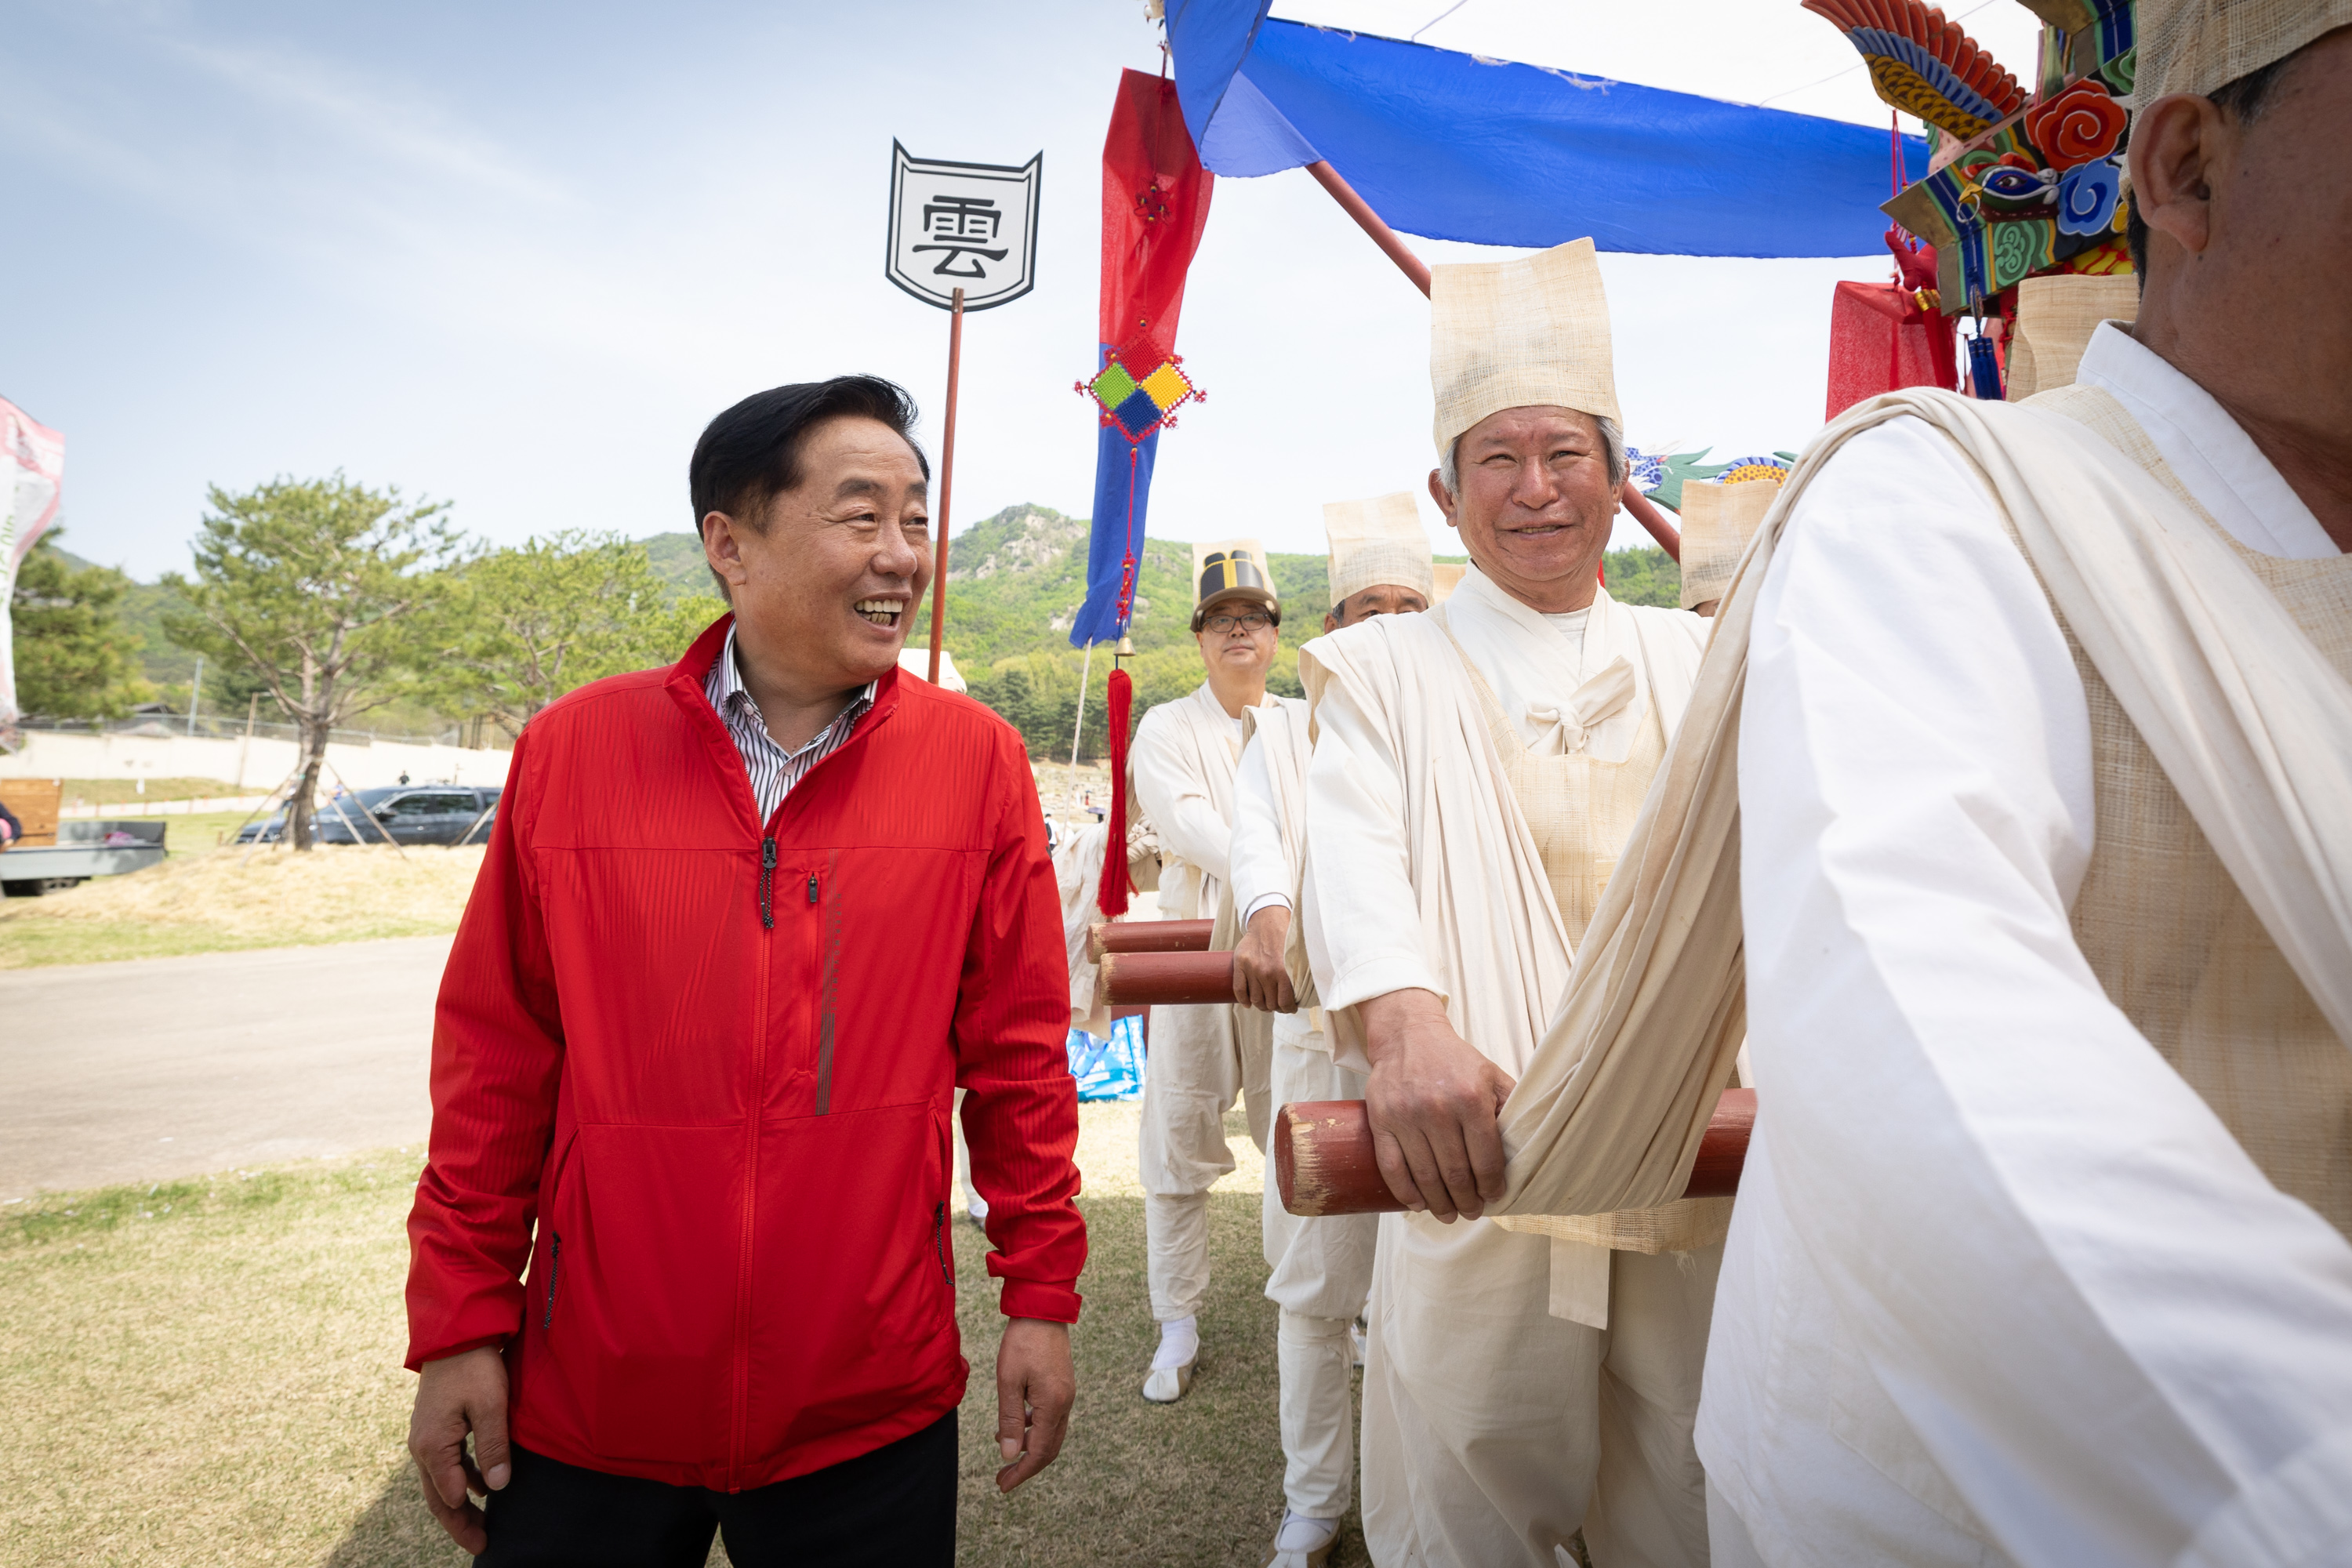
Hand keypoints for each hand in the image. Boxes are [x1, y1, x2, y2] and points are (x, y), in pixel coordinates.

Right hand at [408, 1345, 510, 1554]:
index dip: (465, 1520)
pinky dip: (460, 1480)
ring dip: (458, 1504)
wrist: (455, 1333)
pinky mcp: (434, 1426)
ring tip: (480, 1525)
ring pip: (440, 1481)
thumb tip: (497, 1487)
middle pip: (438, 1496)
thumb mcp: (491, 1405)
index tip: (485, 1541)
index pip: (448, 1496)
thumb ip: (493, 1447)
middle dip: (458, 1523)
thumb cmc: (475, 1366)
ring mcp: (425, 1436)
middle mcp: (422, 1446)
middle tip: (480, 1545)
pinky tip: (479, 1487)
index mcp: (432, 1446)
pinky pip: (445, 1463)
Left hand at [994, 1317, 1073, 1493]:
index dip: (1022, 1472)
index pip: (1039, 1452)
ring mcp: (1066, 1394)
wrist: (1043, 1308)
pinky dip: (1033, 1428)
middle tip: (1003, 1478)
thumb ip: (1009, 1420)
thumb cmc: (1022, 1342)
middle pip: (1049, 1448)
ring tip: (1003, 1449)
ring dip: (1029, 1446)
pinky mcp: (1062, 1385)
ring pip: (1050, 1433)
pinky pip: (1050, 1417)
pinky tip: (1014, 1424)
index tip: (1003, 1485)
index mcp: (1053, 1405)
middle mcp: (1065, 1403)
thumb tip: (1009, 1454)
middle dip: (1026, 1466)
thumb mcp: (1008, 1381)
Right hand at [1231, 905, 1297, 1012]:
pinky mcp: (1240, 964)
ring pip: (1255, 999)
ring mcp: (1252, 969)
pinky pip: (1239, 990)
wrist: (1267, 922)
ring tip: (1265, 1003)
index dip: (1288, 1009)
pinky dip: (1243, 1000)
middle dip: (1275, 1007)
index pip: (1285, 1003)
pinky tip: (1249, 1003)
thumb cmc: (1285, 939)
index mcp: (1283, 972)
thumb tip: (1306, 996)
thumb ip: (1298, 976)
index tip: (1289, 1008)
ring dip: (1261, 1005)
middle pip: (1269, 1004)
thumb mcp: (1296, 957)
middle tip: (1277, 1004)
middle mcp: (1266, 972)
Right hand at [1360, 988, 1515, 1221]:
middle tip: (1471, 1213)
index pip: (1485, 1159)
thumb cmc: (1453, 1060)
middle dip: (1466, 1201)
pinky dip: (1405, 1191)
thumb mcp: (1491, 1075)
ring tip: (1448, 1214)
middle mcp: (1438, 1109)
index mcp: (1471, 1099)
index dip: (1491, 1186)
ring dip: (1439, 1204)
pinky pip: (1392, 1166)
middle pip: (1455, 1173)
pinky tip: (1417, 1204)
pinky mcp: (1381, 1120)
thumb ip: (1511, 1105)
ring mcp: (1406, 1117)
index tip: (1493, 1198)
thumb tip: (1530, 1142)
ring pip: (1425, 1175)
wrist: (1408, 1036)